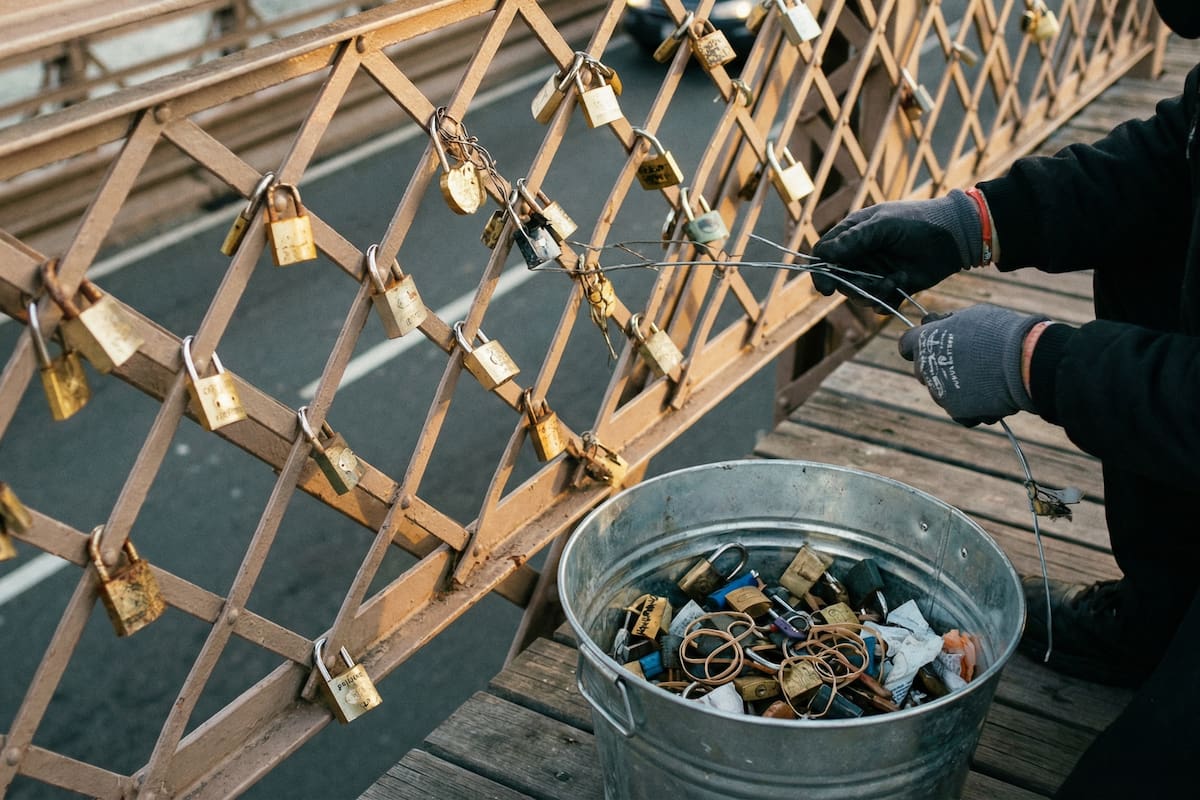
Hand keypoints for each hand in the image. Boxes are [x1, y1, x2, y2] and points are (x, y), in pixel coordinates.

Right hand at [811, 190, 982, 309]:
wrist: (954, 236)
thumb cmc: (917, 221)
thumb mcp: (883, 225)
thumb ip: (854, 240)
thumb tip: (824, 255)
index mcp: (852, 234)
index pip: (824, 254)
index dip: (821, 271)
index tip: (826, 288)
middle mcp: (859, 255)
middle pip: (838, 279)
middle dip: (853, 285)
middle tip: (872, 283)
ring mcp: (873, 273)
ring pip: (857, 295)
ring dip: (872, 293)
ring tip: (894, 282)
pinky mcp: (890, 288)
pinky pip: (877, 304)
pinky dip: (885, 301)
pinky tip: (901, 284)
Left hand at [898, 304, 1048, 426]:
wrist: (1024, 361)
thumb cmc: (1000, 332)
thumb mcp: (971, 314)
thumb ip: (948, 321)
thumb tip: (934, 321)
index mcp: (924, 341)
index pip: (906, 344)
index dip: (918, 343)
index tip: (930, 342)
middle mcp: (925, 368)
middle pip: (923, 369)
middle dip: (940, 364)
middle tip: (969, 359)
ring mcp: (939, 392)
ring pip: (942, 391)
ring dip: (958, 386)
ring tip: (987, 378)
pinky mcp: (956, 411)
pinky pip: (959, 412)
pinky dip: (973, 408)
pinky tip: (990, 398)